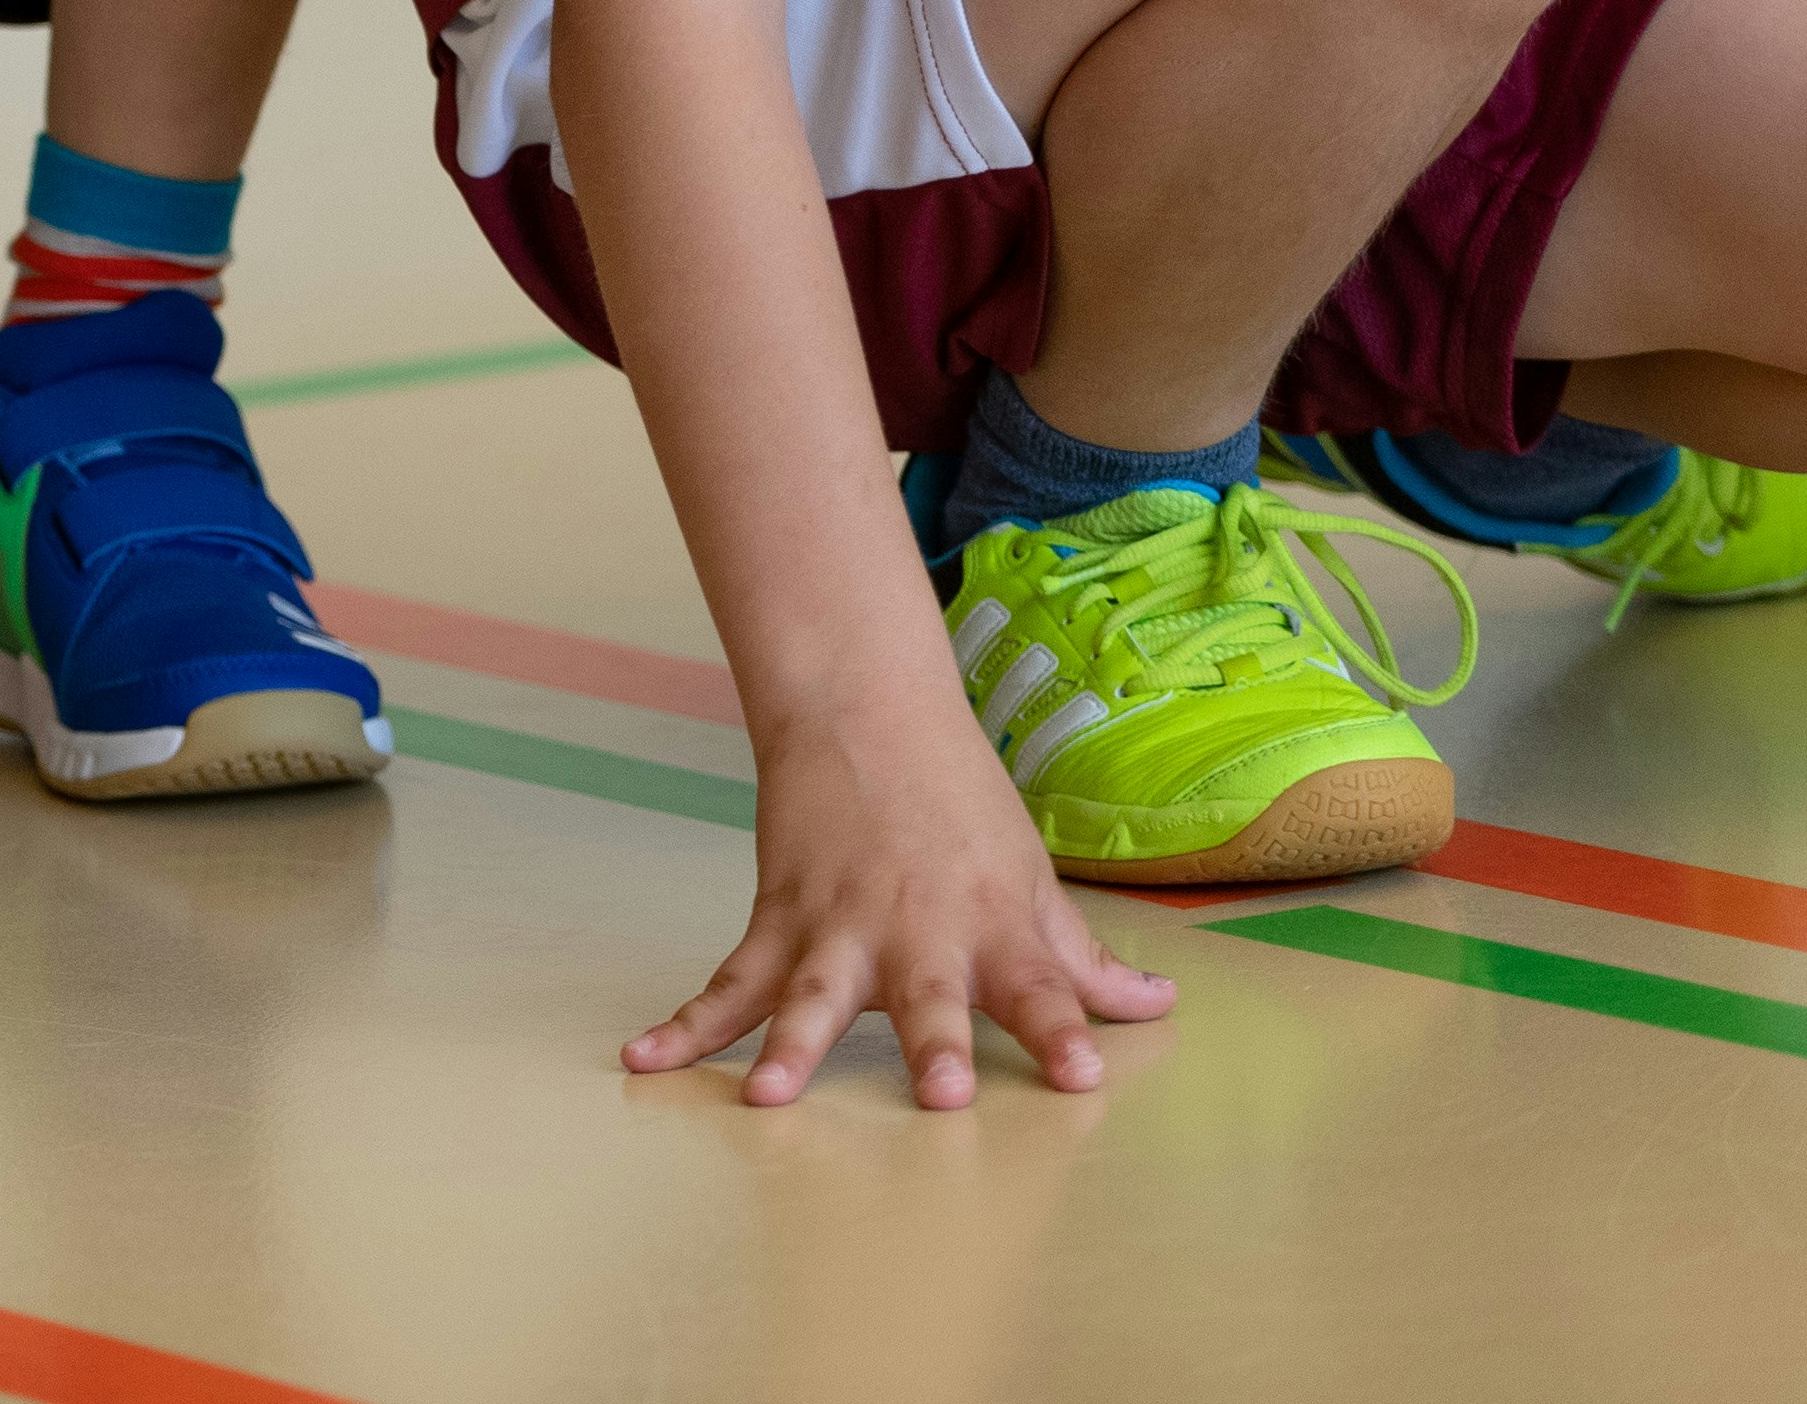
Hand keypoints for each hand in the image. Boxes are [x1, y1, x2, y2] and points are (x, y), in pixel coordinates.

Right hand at [628, 711, 1176, 1105]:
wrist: (861, 709)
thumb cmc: (956, 800)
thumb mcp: (1028, 877)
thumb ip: (1083, 957)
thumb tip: (1158, 1007)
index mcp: (993, 925)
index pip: (1042, 988)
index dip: (1062, 1033)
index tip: (1083, 1078)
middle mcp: (918, 931)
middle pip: (928, 998)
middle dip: (932, 1045)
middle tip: (941, 1093)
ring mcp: (839, 926)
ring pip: (814, 996)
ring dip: (791, 1048)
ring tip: (765, 1097)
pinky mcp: (779, 918)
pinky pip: (730, 983)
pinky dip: (686, 1025)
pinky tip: (648, 1057)